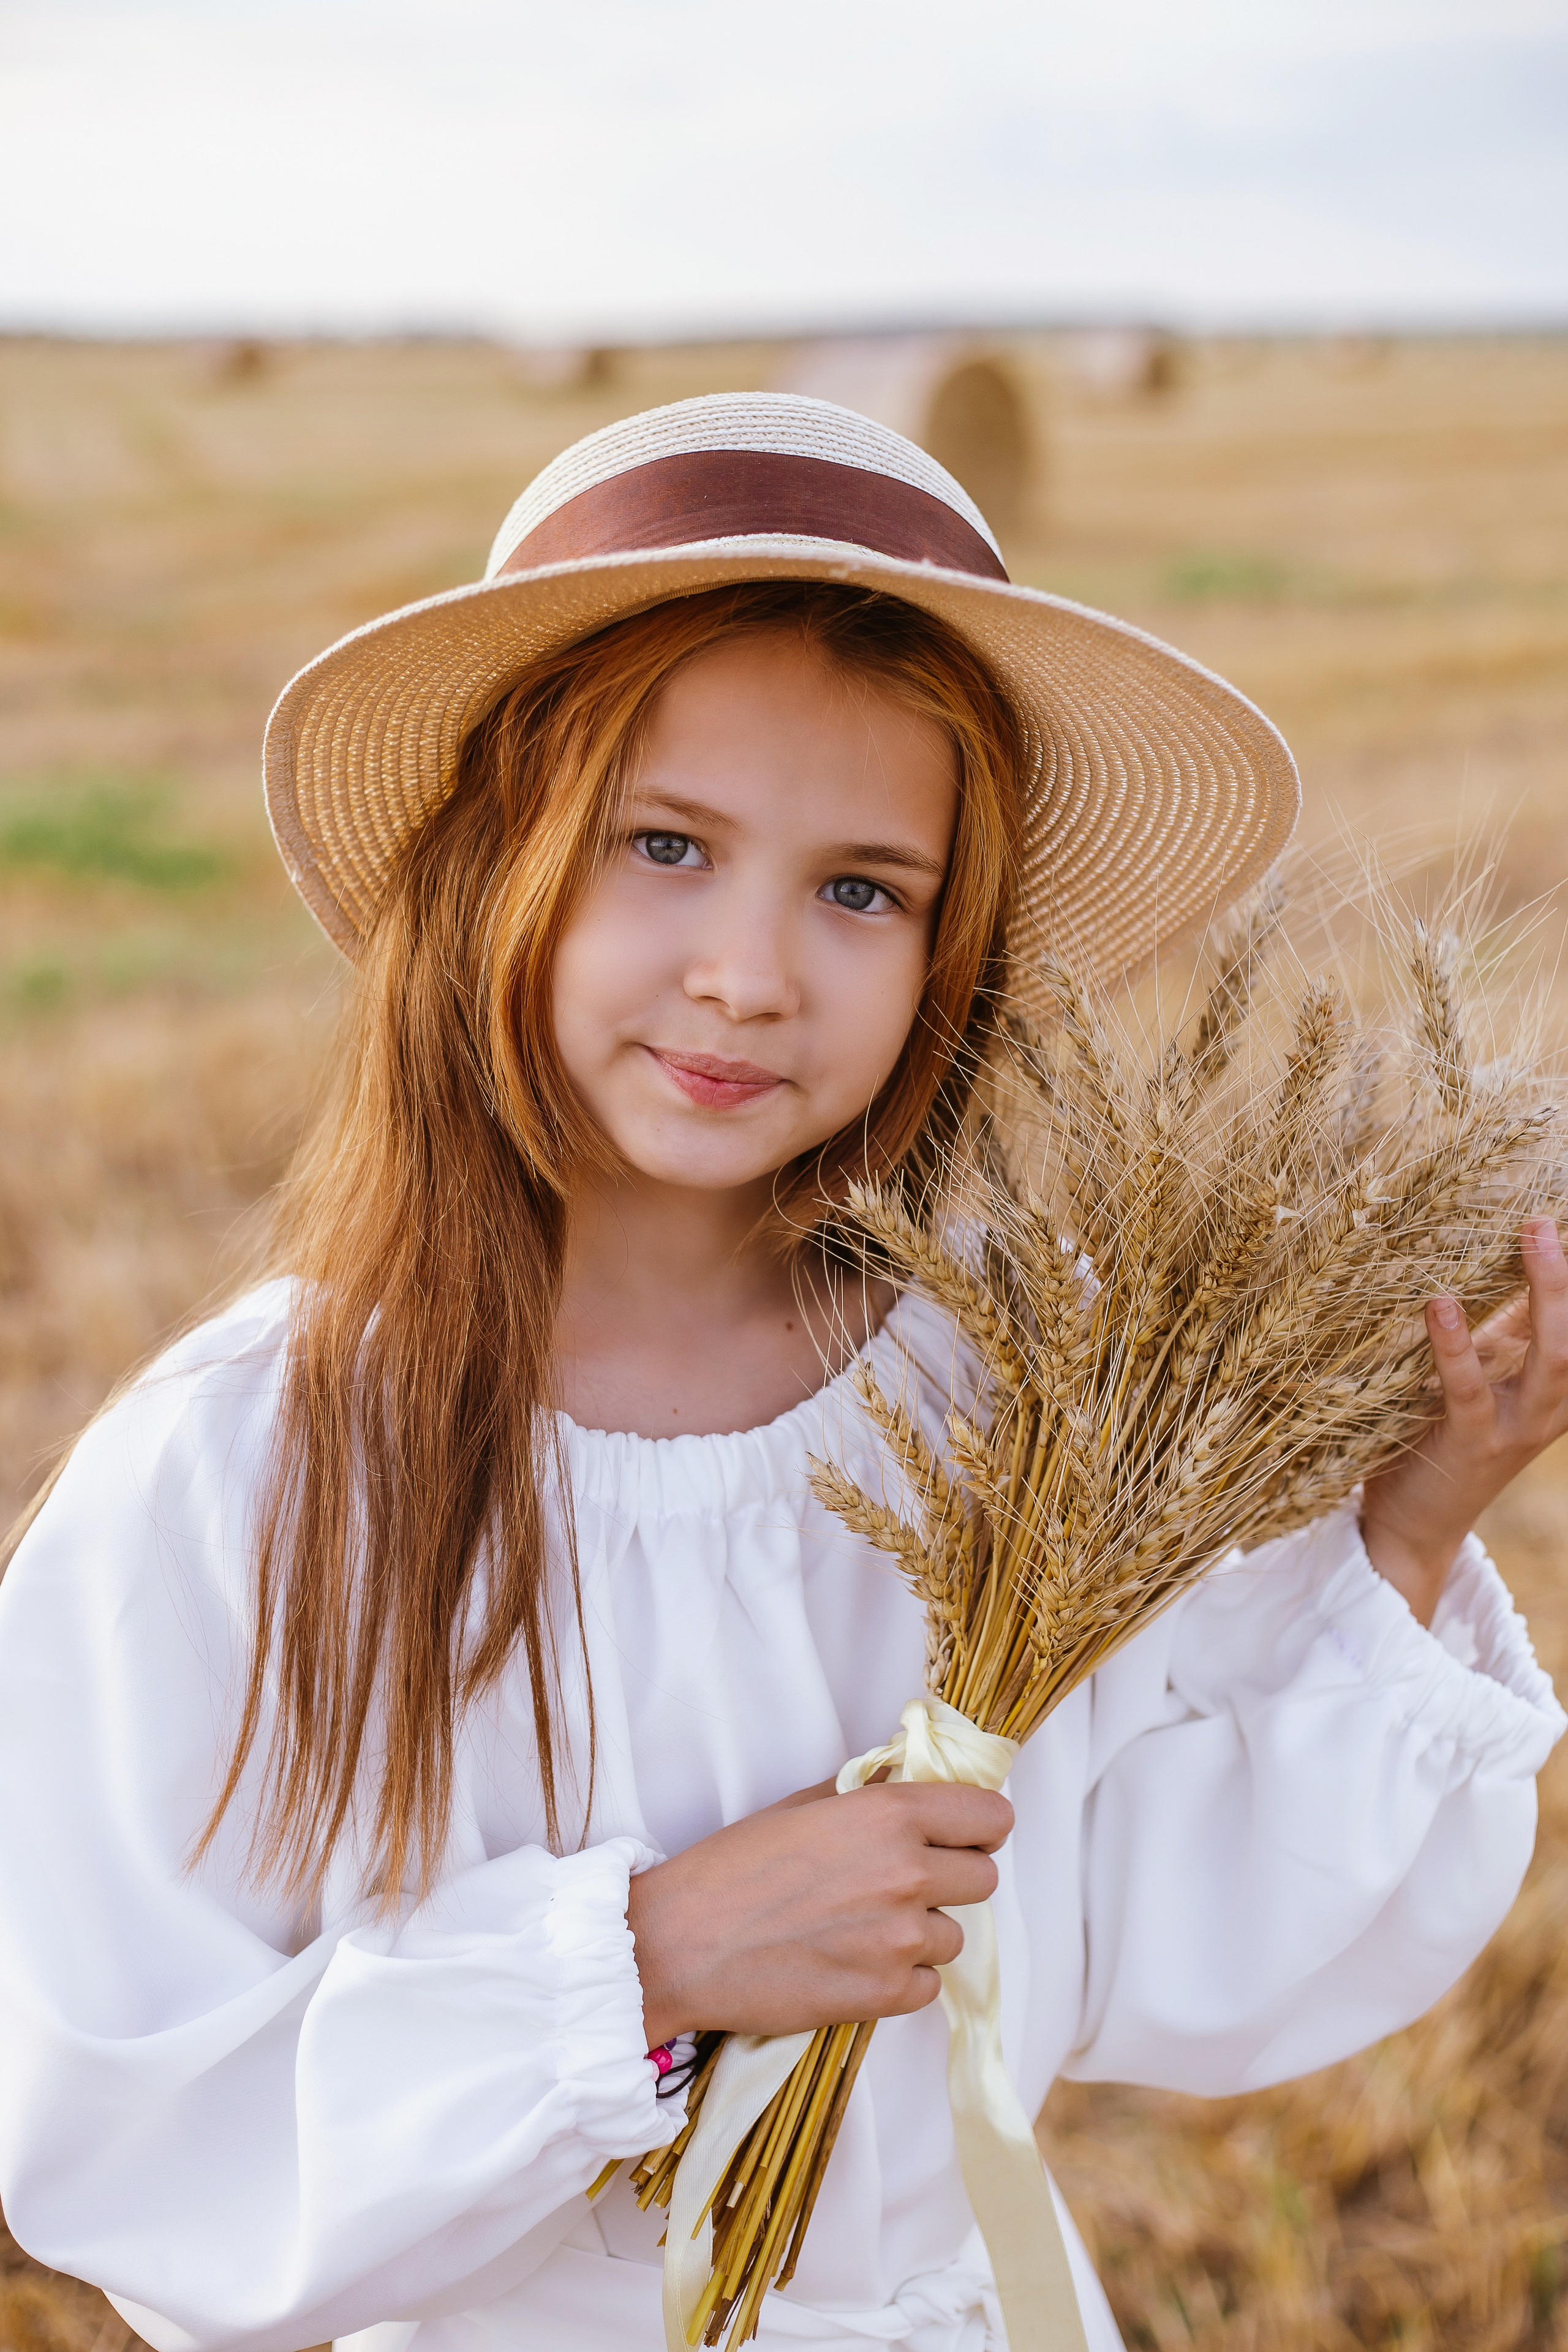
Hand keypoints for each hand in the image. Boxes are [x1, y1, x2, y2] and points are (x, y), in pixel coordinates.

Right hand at [626, 1776, 1012, 2046]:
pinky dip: (902, 1977)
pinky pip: (929, 1984)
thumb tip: (908, 1780)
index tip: (960, 1835)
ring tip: (862, 1927)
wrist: (682, 1944)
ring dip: (922, 1931)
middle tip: (904, 1883)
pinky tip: (855, 1962)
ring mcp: (900, 1940)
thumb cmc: (733, 1868)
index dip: (979, 1826)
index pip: (991, 1817)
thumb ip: (865, 1793)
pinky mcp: (885, 1995)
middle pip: (984, 1878)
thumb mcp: (801, 1807)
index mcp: (888, 1816)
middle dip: (952, 1878)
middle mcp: (906, 1874)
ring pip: (954, 1935)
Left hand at [1360, 1216, 1567, 1624]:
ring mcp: (1514, 1428)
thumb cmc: (1440, 1440)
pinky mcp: (1469, 1444)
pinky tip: (1442, 1305)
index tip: (1561, 1224)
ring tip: (1530, 1240)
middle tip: (1547, 1222)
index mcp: (1551, 1390)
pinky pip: (1468, 1388)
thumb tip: (1508, 1272)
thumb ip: (1501, 1335)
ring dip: (1545, 1296)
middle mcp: (1545, 1408)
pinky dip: (1455, 1346)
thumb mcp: (1482, 1380)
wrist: (1413, 1527)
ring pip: (1550, 1358)